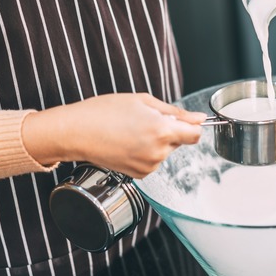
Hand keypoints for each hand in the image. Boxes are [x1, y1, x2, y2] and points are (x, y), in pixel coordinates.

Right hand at [22, 93, 206, 178]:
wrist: (76, 132)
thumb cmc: (105, 112)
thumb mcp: (144, 101)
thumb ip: (176, 112)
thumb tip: (199, 119)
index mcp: (162, 131)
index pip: (196, 135)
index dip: (191, 126)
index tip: (184, 121)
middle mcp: (158, 152)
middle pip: (179, 141)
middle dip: (168, 130)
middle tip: (143, 120)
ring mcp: (149, 165)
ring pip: (165, 151)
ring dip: (156, 141)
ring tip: (131, 130)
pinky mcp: (139, 174)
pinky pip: (153, 161)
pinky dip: (145, 152)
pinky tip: (127, 143)